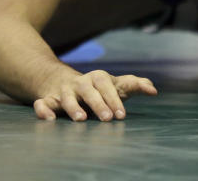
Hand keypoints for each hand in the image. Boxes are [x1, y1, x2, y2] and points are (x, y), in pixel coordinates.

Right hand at [33, 68, 157, 121]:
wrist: (62, 81)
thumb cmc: (97, 87)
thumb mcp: (115, 85)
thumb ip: (134, 85)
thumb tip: (154, 89)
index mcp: (98, 78)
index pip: (108, 85)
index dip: (115, 99)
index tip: (122, 115)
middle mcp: (81, 82)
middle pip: (89, 90)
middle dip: (99, 103)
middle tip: (108, 119)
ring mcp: (64, 91)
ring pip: (67, 96)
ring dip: (73, 106)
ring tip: (81, 119)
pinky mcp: (50, 99)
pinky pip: (44, 103)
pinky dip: (44, 109)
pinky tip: (49, 119)